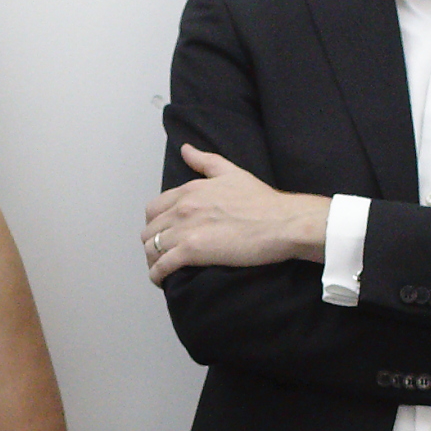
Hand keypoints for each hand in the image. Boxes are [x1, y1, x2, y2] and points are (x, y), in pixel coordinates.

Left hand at [141, 146, 328, 284]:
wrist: (282, 223)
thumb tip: (185, 149)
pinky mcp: (192, 251)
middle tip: (163, 255)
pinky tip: (161, 281)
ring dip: (152, 261)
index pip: (154, 209)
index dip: (155, 224)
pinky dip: (157, 275)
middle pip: (149, 230)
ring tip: (162, 270)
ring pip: (151, 248)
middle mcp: (182, 207)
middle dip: (152, 244)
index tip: (163, 235)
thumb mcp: (231, 172)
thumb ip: (205, 161)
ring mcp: (185, 229)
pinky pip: (161, 266)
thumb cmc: (262, 201)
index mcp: (189, 190)